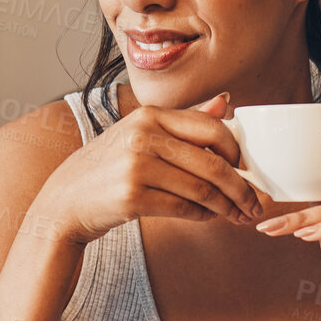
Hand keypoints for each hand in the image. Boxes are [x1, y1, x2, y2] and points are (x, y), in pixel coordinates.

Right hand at [31, 91, 268, 247]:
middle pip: (212, 163)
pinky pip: (183, 208)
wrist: (65, 200)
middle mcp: (143, 135)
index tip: (248, 170)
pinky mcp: (131, 197)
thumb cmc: (109, 168)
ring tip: (237, 215)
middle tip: (255, 203)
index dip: (238, 152)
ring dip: (226, 206)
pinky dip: (202, 216)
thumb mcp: (140, 133)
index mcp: (150, 115)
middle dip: (241, 187)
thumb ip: (185, 122)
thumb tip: (226, 103)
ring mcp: (136, 166)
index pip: (212, 129)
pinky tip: (209, 217)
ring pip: (201, 189)